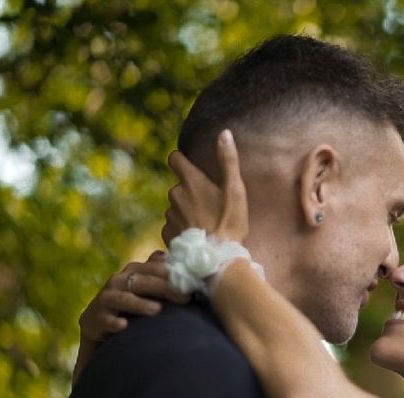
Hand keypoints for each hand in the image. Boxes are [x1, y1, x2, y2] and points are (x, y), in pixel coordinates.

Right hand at [79, 251, 188, 342]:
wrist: (100, 324)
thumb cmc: (132, 304)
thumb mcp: (148, 288)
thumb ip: (164, 276)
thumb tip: (189, 265)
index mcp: (133, 271)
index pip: (155, 268)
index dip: (174, 275)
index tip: (194, 286)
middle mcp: (118, 281)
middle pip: (142, 281)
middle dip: (164, 288)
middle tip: (185, 299)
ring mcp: (106, 300)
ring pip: (123, 298)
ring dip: (139, 304)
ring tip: (156, 309)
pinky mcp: (95, 319)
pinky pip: (105, 320)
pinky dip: (114, 322)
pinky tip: (124, 326)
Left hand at [163, 129, 248, 243]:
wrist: (216, 258)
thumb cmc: (229, 223)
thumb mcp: (235, 190)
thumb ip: (228, 160)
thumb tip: (225, 132)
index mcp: (191, 181)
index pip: (174, 159)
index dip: (181, 161)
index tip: (191, 167)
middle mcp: (175, 194)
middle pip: (179, 186)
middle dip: (190, 192)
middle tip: (211, 206)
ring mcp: (169, 215)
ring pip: (176, 207)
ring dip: (187, 211)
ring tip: (206, 224)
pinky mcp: (168, 233)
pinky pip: (173, 225)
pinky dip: (183, 228)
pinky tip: (198, 236)